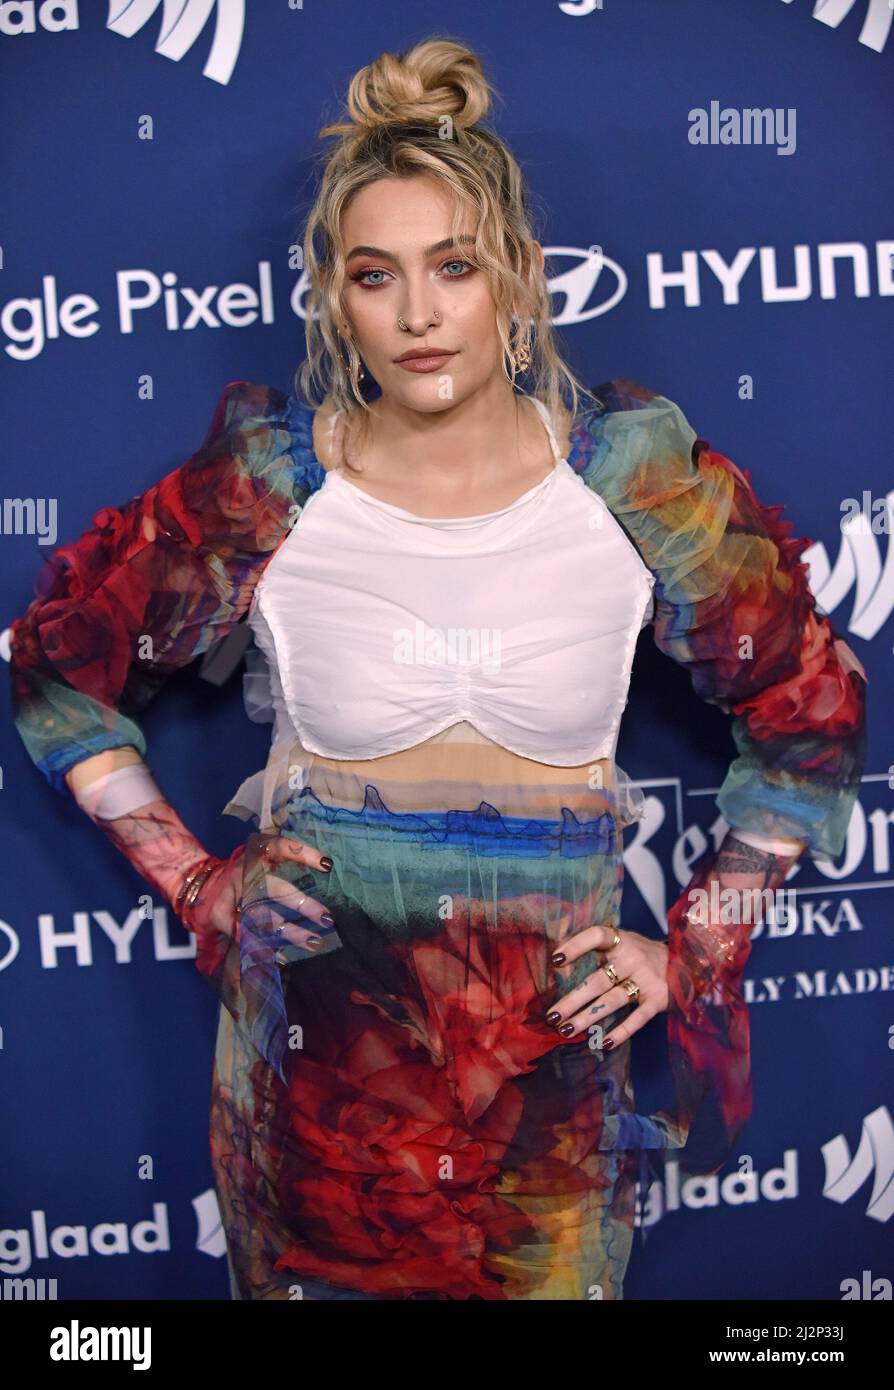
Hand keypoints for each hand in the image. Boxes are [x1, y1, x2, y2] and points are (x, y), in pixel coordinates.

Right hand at [181, 832, 335, 952]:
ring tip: (312, 942)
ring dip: (289, 931)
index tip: (327, 864)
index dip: (304, 854)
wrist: (203, 885)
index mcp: (257, 852)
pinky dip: (265, 946)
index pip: (281, 847)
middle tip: (327, 918)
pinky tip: (283, 957)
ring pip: (262, 914)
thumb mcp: (262, 858)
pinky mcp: (219, 913)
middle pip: (275, 888)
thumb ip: (288, 862)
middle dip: (302, 905)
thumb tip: (326, 871)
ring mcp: (231, 892)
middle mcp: (245, 870)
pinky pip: (245, 933)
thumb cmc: (245, 873)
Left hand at [544, 922, 668, 1050]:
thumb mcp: (624, 942)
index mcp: (621, 940)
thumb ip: (598, 948)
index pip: (597, 936)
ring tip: (566, 1030)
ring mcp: (646, 979)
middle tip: (551, 1016)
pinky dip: (620, 1033)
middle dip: (572, 1000)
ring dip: (587, 1018)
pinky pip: (636, 1019)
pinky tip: (602, 1043)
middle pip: (598, 980)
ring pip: (611, 1001)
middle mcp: (633, 958)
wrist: (686, 964)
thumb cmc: (643, 955)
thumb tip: (559, 962)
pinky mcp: (657, 1000)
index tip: (555, 960)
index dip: (575, 946)